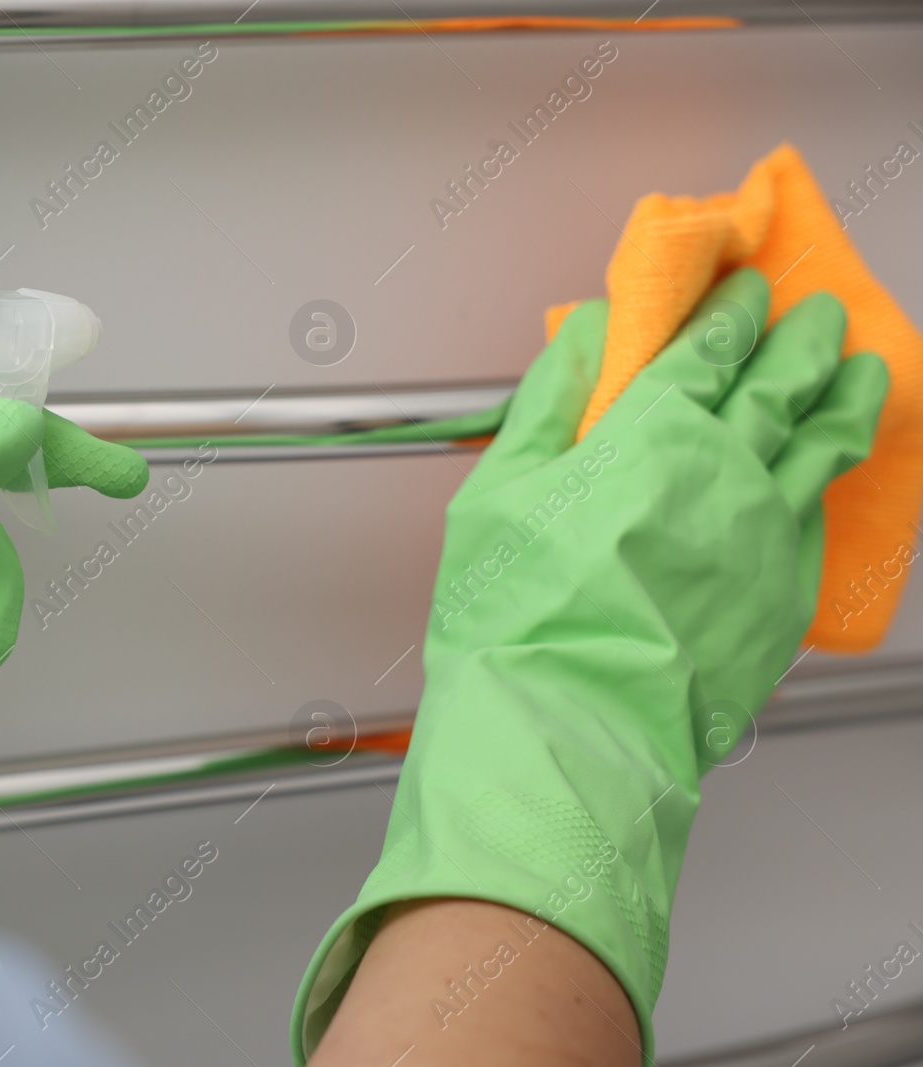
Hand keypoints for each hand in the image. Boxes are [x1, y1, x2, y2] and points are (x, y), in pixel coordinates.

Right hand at [294, 269, 887, 1061]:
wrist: (572, 728)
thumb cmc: (520, 618)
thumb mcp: (499, 492)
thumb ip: (546, 405)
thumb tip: (584, 340)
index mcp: (653, 433)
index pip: (710, 347)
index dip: (733, 311)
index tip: (747, 289)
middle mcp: (727, 470)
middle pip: (782, 382)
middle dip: (801, 339)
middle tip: (814, 314)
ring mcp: (768, 533)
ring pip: (825, 442)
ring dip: (844, 395)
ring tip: (859, 371)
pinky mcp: (786, 594)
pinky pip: (827, 516)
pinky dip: (839, 476)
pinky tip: (837, 470)